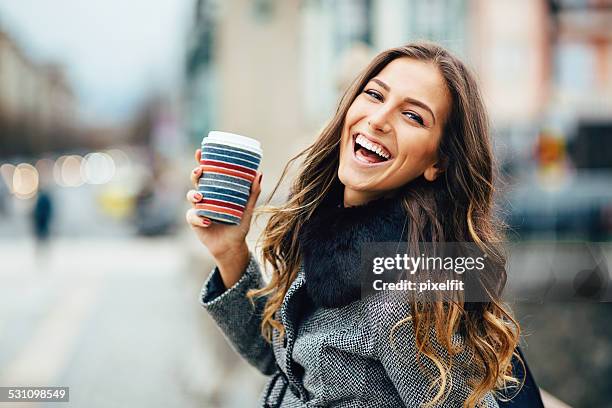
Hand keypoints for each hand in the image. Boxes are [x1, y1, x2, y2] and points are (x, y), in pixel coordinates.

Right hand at [185, 148, 262, 263]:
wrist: (232, 246)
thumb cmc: (239, 225)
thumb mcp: (247, 208)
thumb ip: (253, 193)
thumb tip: (259, 173)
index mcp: (216, 190)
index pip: (207, 173)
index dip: (201, 161)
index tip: (200, 151)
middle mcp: (205, 197)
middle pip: (196, 181)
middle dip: (195, 174)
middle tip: (200, 171)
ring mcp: (198, 209)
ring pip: (190, 196)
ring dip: (193, 194)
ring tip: (200, 197)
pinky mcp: (195, 222)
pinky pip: (192, 216)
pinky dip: (198, 218)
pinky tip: (207, 221)